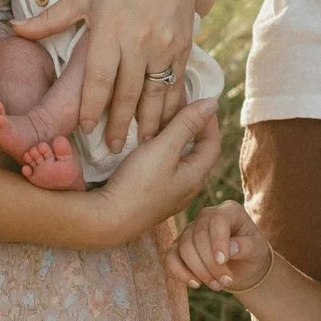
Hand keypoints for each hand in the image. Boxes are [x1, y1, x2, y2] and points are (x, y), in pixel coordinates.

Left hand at [13, 0, 200, 145]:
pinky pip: (175, 83)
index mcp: (109, 29)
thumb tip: (14, 29)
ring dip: (147, 122)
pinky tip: (164, 122)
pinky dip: (169, 106)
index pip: (99, 78)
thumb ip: (51, 18)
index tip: (86, 129)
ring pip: (154, 93)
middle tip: (111, 149)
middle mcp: (138, 40)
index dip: (92, 107)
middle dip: (118, 124)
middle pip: (127, 92)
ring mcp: (163, 45)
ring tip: (140, 144)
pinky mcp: (183, 46)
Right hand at [90, 100, 221, 240]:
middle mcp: (186, 187)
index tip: (199, 100)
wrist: (108, 220)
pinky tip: (148, 144)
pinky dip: (161, 150)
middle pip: (197, 151)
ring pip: (179, 160)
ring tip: (163, 120)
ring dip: (175, 138)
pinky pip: (164, 168)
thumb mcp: (164, 149)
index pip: (212, 143)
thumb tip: (213, 103)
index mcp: (196, 176)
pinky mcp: (152, 196)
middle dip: (192, 127)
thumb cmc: (137, 184)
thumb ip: (186, 125)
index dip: (208, 120)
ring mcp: (169, 194)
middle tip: (181, 106)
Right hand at [172, 200, 271, 294]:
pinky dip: (180, 273)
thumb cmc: (251, 253)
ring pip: (184, 248)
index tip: (223, 261)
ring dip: (199, 271)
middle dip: (211, 264)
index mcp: (228, 211)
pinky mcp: (179, 247)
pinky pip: (170, 258)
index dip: (218, 241)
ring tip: (217, 285)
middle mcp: (206, 216)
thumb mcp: (257, 250)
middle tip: (225, 281)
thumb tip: (230, 249)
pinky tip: (195, 284)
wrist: (242, 266)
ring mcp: (190, 231)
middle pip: (198, 236)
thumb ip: (246, 246)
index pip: (217, 220)